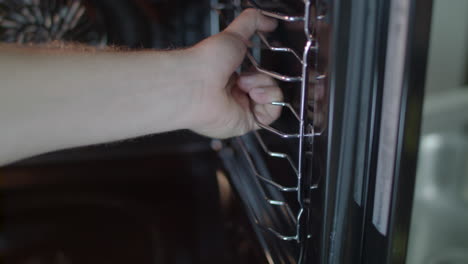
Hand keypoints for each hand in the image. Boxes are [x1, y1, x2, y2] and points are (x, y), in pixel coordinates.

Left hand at [186, 9, 282, 138]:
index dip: (262, 68)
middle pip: (268, 86)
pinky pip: (272, 113)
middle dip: (263, 77)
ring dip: (264, 87)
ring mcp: (241, 109)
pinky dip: (268, 101)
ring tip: (245, 85)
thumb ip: (251, 22)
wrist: (194, 85)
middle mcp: (235, 95)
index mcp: (230, 76)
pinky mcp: (246, 122)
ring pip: (272, 98)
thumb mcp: (233, 35)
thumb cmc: (205, 62)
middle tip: (246, 74)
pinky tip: (253, 95)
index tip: (261, 61)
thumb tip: (269, 20)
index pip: (258, 74)